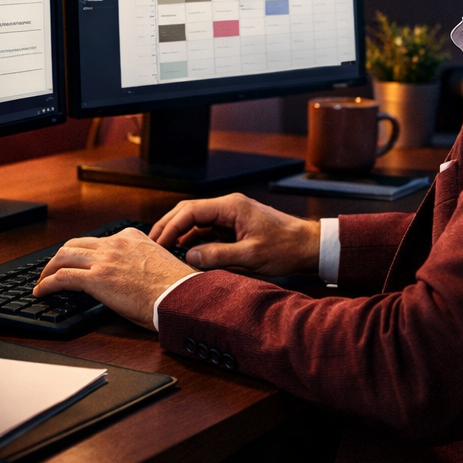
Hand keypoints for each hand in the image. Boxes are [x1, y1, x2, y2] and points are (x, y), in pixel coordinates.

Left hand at [32, 228, 197, 329]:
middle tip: (54, 269)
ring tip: (43, 280)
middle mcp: (116, 244)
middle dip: (61, 257)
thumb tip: (136, 275)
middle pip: (76, 244)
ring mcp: (105, 259)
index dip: (84, 252)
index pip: (99, 240)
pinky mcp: (97, 279)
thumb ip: (142, 261)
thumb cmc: (177, 287)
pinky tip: (41, 291)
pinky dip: (47, 283)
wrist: (182, 296)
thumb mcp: (159, 263)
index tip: (80, 262)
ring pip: (64, 256)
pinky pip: (62, 277)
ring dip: (49, 269)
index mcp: (132, 237)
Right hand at [149, 193, 320, 275]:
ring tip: (165, 250)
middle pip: (188, 211)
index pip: (190, 211)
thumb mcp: (250, 256)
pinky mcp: (234, 227)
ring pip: (196, 221)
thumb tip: (189, 256)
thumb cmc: (286, 248)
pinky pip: (207, 230)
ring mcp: (231, 216)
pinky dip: (194, 240)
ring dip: (180, 234)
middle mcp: (228, 206)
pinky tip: (186, 253)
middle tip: (152, 244)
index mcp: (231, 206)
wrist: (309, 247)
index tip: (158, 243)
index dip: (170, 226)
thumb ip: (217, 255)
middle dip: (169, 227)